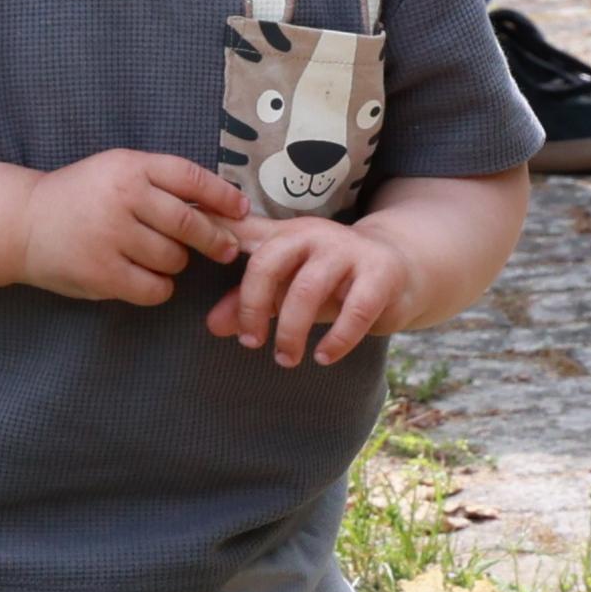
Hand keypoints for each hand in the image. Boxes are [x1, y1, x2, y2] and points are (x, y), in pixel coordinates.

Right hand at [13, 149, 246, 305]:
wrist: (21, 223)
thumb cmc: (79, 198)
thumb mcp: (116, 171)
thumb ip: (160, 182)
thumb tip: (223, 206)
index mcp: (129, 167)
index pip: (191, 178)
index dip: (223, 196)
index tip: (241, 211)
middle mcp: (121, 198)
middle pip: (190, 223)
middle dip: (215, 239)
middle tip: (225, 249)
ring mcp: (110, 236)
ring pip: (173, 258)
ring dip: (175, 262)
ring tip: (156, 257)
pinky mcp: (101, 272)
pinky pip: (154, 288)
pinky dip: (158, 287)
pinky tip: (144, 278)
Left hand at [208, 214, 417, 362]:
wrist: (400, 268)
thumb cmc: (331, 281)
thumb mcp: (286, 288)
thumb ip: (248, 302)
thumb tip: (213, 326)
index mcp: (284, 233)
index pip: (241, 235)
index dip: (217, 242)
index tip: (190, 259)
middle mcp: (313, 234)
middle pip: (267, 264)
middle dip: (251, 307)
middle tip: (250, 343)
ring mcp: (349, 250)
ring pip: (307, 290)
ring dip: (291, 331)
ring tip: (286, 358)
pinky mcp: (382, 273)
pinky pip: (354, 310)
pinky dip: (337, 339)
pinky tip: (324, 356)